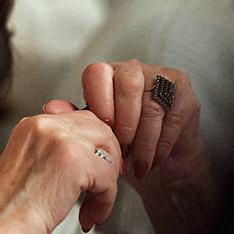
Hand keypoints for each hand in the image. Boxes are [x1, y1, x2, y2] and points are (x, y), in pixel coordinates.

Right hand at [0, 111, 121, 233]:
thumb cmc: (10, 206)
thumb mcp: (31, 165)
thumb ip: (56, 151)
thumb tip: (89, 149)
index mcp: (32, 124)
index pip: (79, 118)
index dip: (95, 144)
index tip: (98, 165)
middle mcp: (45, 126)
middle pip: (98, 127)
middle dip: (109, 157)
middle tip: (104, 184)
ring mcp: (59, 140)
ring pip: (108, 150)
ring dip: (107, 181)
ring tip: (93, 205)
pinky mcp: (74, 161)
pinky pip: (108, 176)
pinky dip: (105, 200)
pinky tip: (88, 214)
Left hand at [70, 59, 204, 184]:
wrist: (157, 163)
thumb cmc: (120, 144)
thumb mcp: (93, 133)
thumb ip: (74, 118)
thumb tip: (49, 108)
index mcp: (106, 74)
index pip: (97, 73)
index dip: (99, 103)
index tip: (102, 130)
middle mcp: (132, 69)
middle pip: (128, 86)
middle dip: (123, 125)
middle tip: (121, 151)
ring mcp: (161, 77)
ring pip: (151, 106)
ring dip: (142, 142)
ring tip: (136, 163)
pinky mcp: (184, 93)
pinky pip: (172, 117)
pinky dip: (160, 145)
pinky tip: (153, 160)